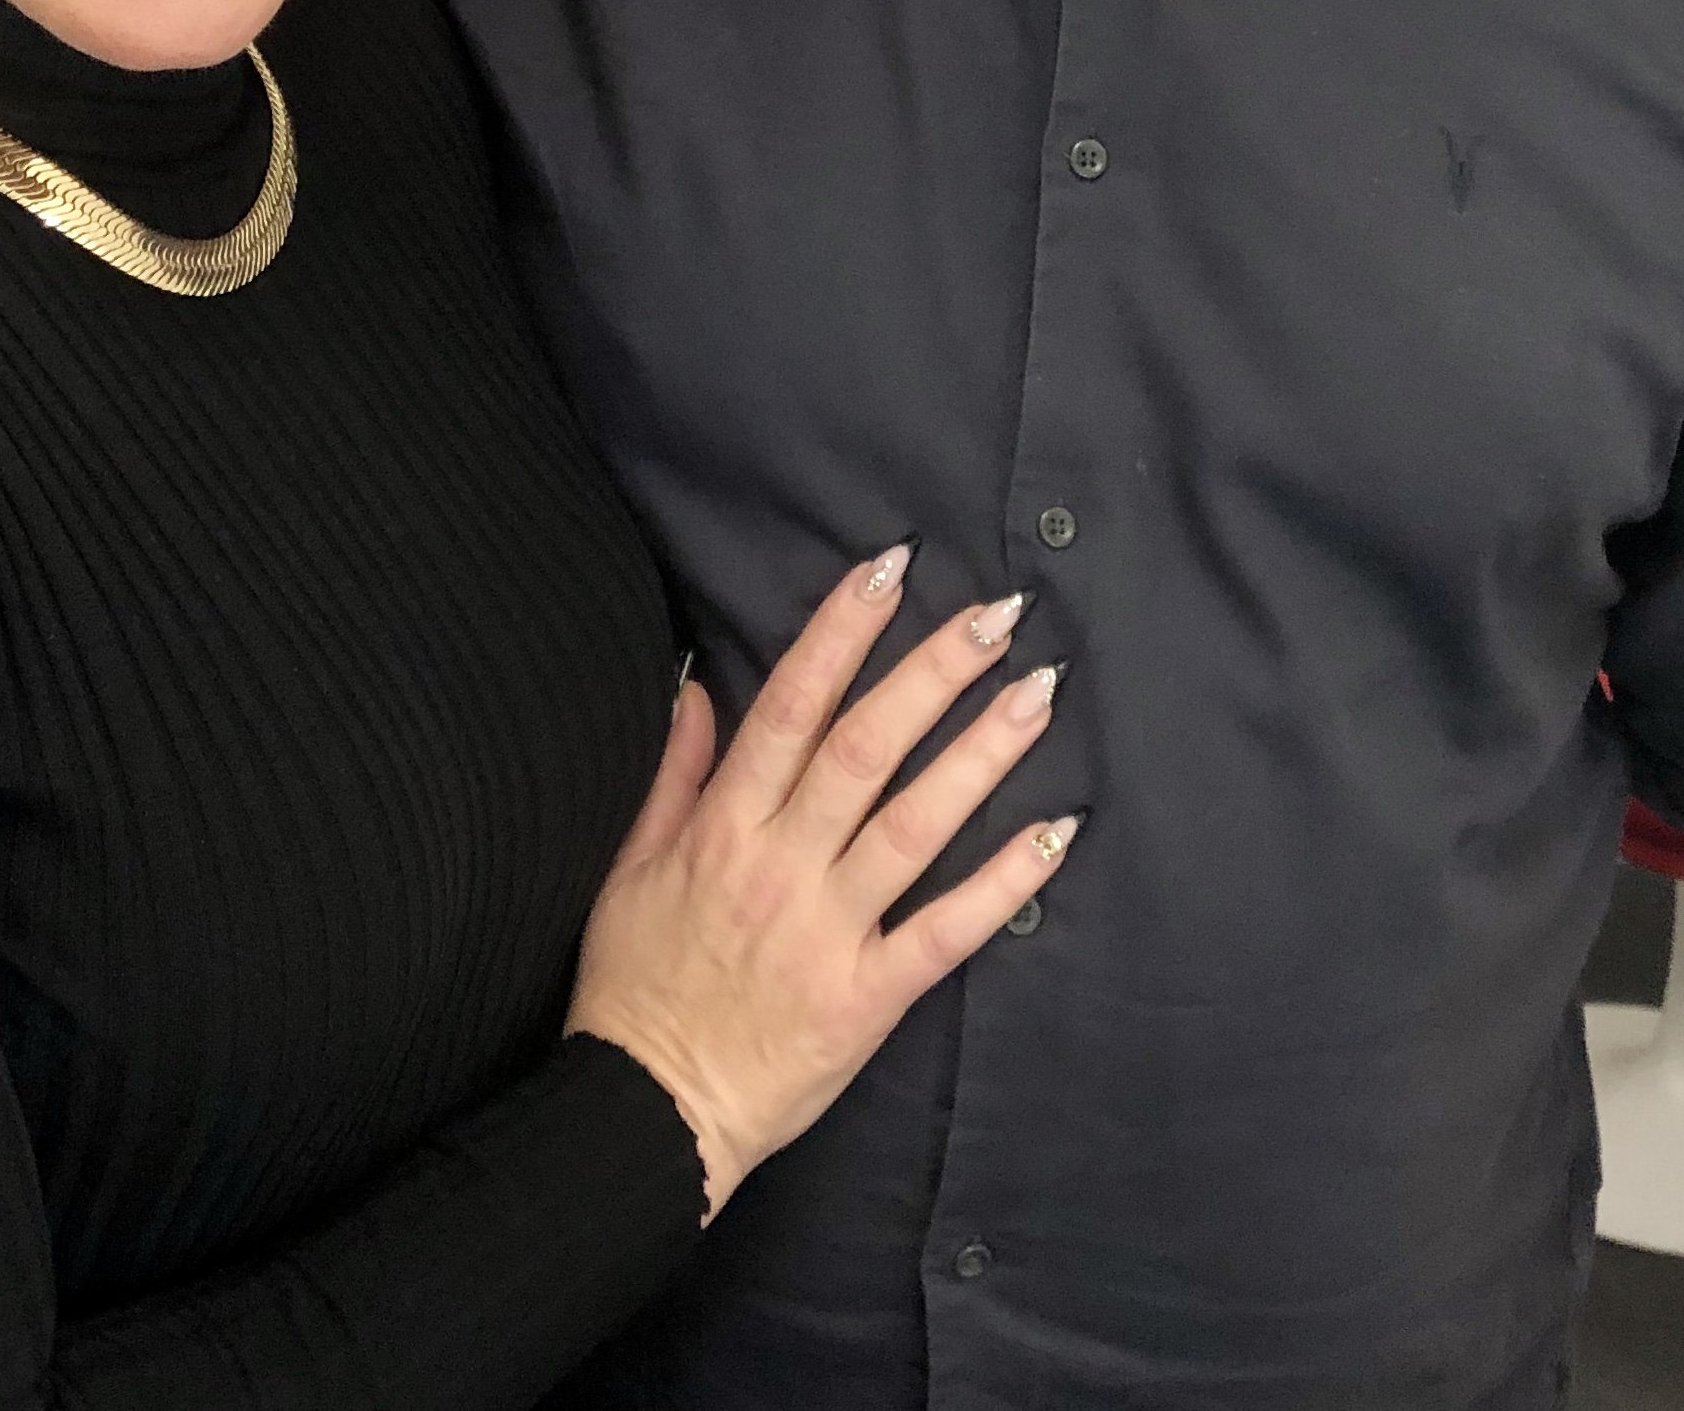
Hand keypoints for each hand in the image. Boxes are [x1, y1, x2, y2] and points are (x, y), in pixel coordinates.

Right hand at [569, 548, 1079, 1216]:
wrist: (647, 1115)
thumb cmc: (633, 987)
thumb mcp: (627, 868)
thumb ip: (671, 774)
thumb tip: (696, 685)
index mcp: (723, 827)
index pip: (789, 706)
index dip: (840, 632)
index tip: (887, 568)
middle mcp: (781, 866)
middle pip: (867, 749)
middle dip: (934, 672)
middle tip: (998, 613)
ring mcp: (829, 931)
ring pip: (917, 824)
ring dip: (982, 754)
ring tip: (1038, 692)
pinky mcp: (867, 998)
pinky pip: (945, 932)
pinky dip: (1004, 884)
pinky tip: (1056, 833)